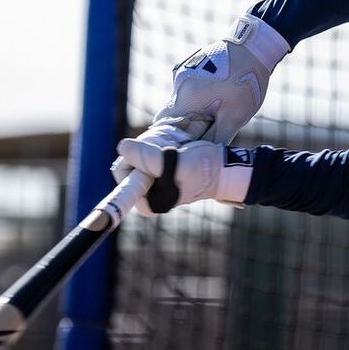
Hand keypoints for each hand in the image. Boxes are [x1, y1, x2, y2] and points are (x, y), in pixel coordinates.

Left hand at [112, 139, 252, 215]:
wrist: (226, 168)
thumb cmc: (204, 169)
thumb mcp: (175, 163)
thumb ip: (147, 158)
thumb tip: (122, 147)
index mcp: (149, 202)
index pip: (124, 177)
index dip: (133, 160)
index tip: (151, 152)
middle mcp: (150, 195)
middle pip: (130, 166)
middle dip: (143, 151)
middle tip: (165, 148)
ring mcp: (156, 183)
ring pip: (140, 158)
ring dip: (152, 147)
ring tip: (172, 147)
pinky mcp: (163, 172)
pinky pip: (150, 156)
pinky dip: (158, 147)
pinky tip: (174, 147)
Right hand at [157, 15, 290, 144]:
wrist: (254, 46)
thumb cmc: (245, 82)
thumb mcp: (235, 117)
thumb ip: (216, 139)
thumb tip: (205, 158)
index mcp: (185, 98)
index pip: (164, 127)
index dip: (170, 143)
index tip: (180, 153)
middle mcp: (179, 84)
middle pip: (170, 116)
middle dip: (181, 131)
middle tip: (198, 140)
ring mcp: (183, 73)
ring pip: (181, 103)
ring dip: (192, 114)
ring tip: (213, 117)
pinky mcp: (192, 66)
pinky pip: (189, 90)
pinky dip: (197, 100)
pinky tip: (216, 100)